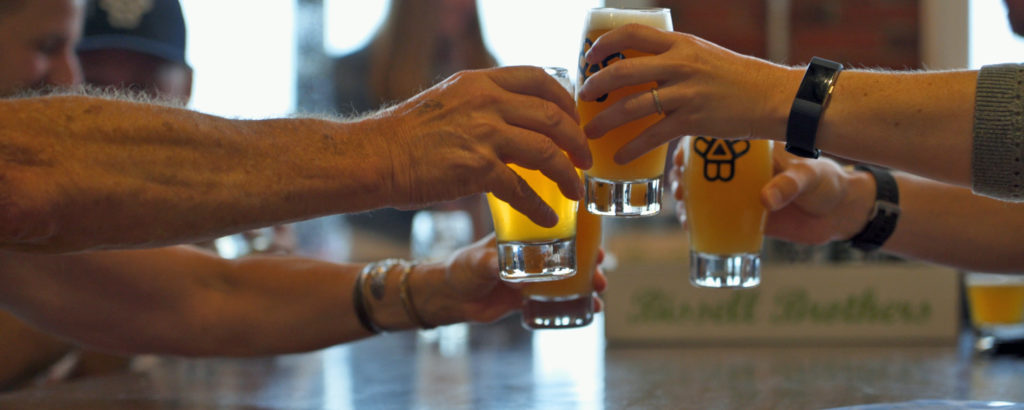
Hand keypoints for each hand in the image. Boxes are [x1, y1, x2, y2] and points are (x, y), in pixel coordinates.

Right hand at [379, 66, 592, 227]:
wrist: (374, 156)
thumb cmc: (406, 135)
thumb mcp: (448, 101)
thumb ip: (481, 104)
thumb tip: (511, 120)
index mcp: (480, 81)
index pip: (539, 79)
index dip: (566, 101)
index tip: (574, 121)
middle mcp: (487, 102)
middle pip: (552, 116)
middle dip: (577, 140)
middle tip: (585, 159)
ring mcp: (484, 134)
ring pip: (546, 151)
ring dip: (567, 174)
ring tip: (575, 190)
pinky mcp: (477, 169)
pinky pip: (521, 189)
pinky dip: (539, 207)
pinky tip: (547, 219)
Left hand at [440, 234, 607, 323]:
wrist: (449, 297)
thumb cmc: (461, 269)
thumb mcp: (478, 261)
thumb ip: (496, 265)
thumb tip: (519, 277)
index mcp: (522, 236)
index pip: (556, 229)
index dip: (580, 233)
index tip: (596, 242)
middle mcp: (531, 254)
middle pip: (570, 253)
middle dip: (591, 260)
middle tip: (601, 269)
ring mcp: (532, 276)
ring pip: (568, 277)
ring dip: (587, 283)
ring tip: (599, 290)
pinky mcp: (528, 298)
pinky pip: (557, 300)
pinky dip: (574, 305)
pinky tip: (591, 310)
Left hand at [577, 24, 797, 164]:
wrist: (774, 97)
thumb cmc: (739, 78)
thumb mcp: (704, 55)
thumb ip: (675, 59)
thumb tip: (643, 69)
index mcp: (681, 43)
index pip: (633, 33)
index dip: (605, 43)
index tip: (589, 57)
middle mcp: (680, 64)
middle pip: (623, 71)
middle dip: (595, 85)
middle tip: (582, 98)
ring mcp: (686, 93)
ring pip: (632, 106)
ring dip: (605, 121)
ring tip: (589, 132)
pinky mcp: (693, 120)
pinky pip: (653, 135)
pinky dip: (631, 148)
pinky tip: (619, 157)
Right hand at [671, 142, 874, 244]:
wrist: (841, 213)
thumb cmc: (827, 181)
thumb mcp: (811, 176)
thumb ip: (790, 184)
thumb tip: (765, 198)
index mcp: (753, 152)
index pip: (715, 143)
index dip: (691, 148)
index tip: (680, 158)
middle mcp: (742, 172)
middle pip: (700, 169)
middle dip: (681, 177)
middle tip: (678, 189)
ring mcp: (741, 195)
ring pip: (702, 194)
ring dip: (685, 199)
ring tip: (682, 209)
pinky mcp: (745, 218)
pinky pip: (714, 219)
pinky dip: (698, 222)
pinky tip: (689, 227)